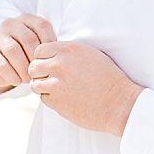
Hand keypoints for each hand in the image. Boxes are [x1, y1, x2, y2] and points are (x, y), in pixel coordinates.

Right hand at [0, 14, 56, 94]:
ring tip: (29, 80)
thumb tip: (64, 55)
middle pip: (28, 39)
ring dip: (24, 69)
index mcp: (25, 19)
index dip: (50, 43)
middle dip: (36, 60)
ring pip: (14, 51)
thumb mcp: (37, 48)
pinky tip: (17, 81)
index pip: (42, 25)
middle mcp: (9, 24)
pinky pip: (1, 63)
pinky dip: (12, 75)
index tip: (53, 59)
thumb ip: (48, 46)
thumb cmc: (24, 57)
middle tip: (41, 74)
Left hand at [27, 41, 142, 135]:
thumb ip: (68, 53)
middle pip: (33, 67)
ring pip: (35, 84)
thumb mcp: (90, 54)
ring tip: (58, 90)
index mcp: (68, 49)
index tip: (49, 65)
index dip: (43, 59)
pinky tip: (65, 99)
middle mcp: (60, 64)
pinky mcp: (57, 101)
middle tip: (51, 79)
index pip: (39, 50)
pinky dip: (51, 100)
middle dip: (40, 73)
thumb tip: (51, 56)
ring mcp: (56, 84)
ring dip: (43, 87)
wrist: (119, 103)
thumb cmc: (109, 79)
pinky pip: (43, 99)